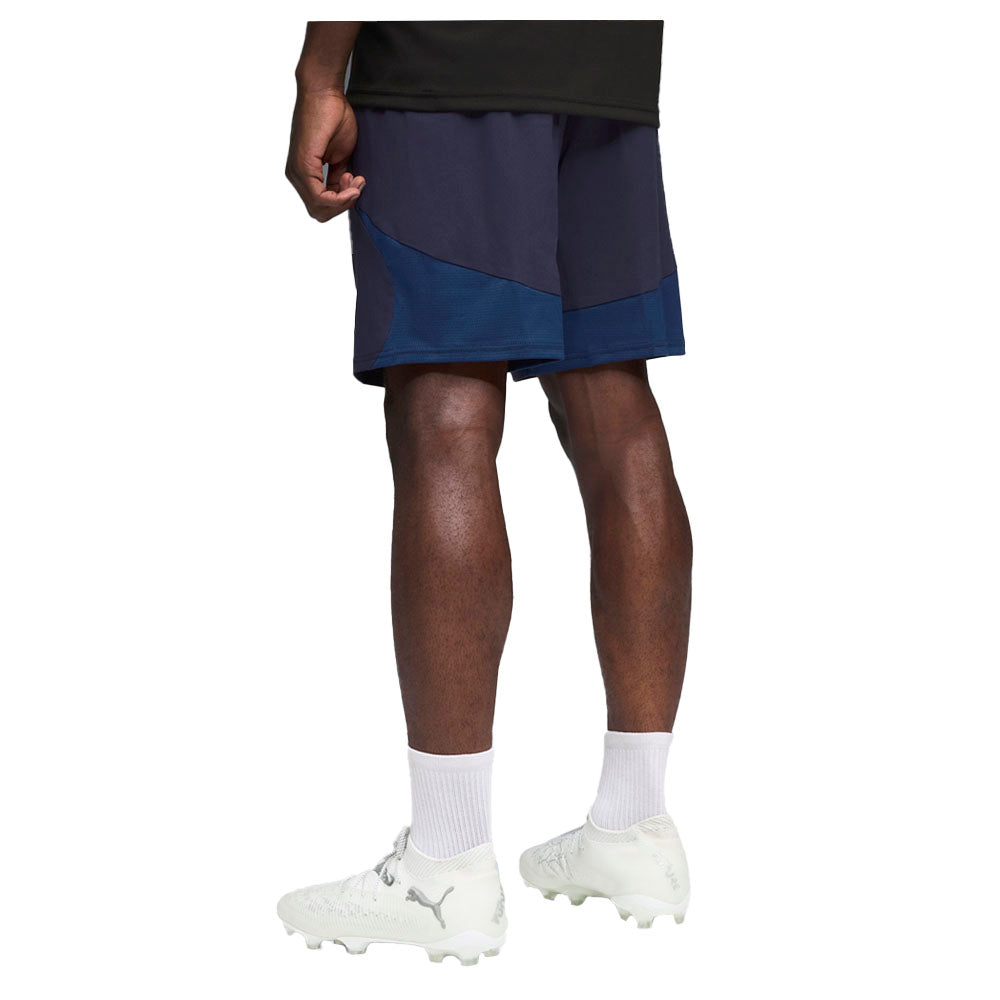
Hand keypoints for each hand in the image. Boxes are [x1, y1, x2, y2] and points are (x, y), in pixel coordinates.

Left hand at [286, 90, 365, 221]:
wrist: (324, 92)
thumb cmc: (333, 116)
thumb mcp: (341, 156)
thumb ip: (339, 177)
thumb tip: (346, 194)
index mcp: (304, 174)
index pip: (322, 206)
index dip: (344, 202)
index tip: (357, 181)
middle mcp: (296, 176)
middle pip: (319, 213)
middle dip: (343, 205)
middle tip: (356, 183)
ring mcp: (297, 172)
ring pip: (319, 208)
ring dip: (343, 200)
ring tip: (355, 178)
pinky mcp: (302, 165)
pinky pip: (318, 197)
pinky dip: (339, 196)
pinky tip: (351, 182)